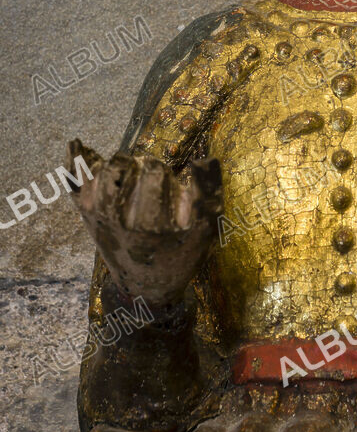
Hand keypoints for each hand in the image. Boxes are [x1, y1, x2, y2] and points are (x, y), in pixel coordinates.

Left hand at [66, 139, 222, 307]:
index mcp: (150, 222)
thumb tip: (205, 160)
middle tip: (153, 186)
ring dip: (123, 165)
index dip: (166, 176)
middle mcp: (119, 216)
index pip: (155, 171)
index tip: (172, 190)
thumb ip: (208, 196)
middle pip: (131, 164)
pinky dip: (76, 158)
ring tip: (133, 178)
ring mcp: (97, 213)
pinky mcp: (84, 212)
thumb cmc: (179, 258)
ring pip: (106, 165)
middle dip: (146, 168)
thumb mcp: (205, 234)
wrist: (144, 287)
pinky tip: (78, 144)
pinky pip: (73, 178)